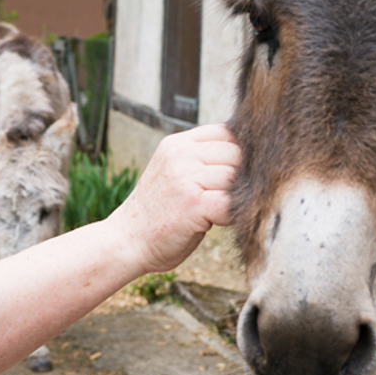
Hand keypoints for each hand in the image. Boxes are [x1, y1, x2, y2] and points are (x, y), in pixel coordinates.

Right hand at [107, 123, 238, 272]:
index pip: (228, 132)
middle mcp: (181, 154)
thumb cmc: (157, 213)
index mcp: (177, 143)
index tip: (236, 175)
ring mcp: (186, 177)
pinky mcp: (193, 203)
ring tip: (219, 212)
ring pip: (236, 178)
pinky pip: (232, 203)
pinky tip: (218, 222)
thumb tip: (249, 157)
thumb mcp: (174, 172)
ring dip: (237, 198)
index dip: (240, 154)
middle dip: (242, 177)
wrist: (126, 242)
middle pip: (237, 154)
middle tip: (226, 198)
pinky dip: (234, 215)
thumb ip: (202, 160)